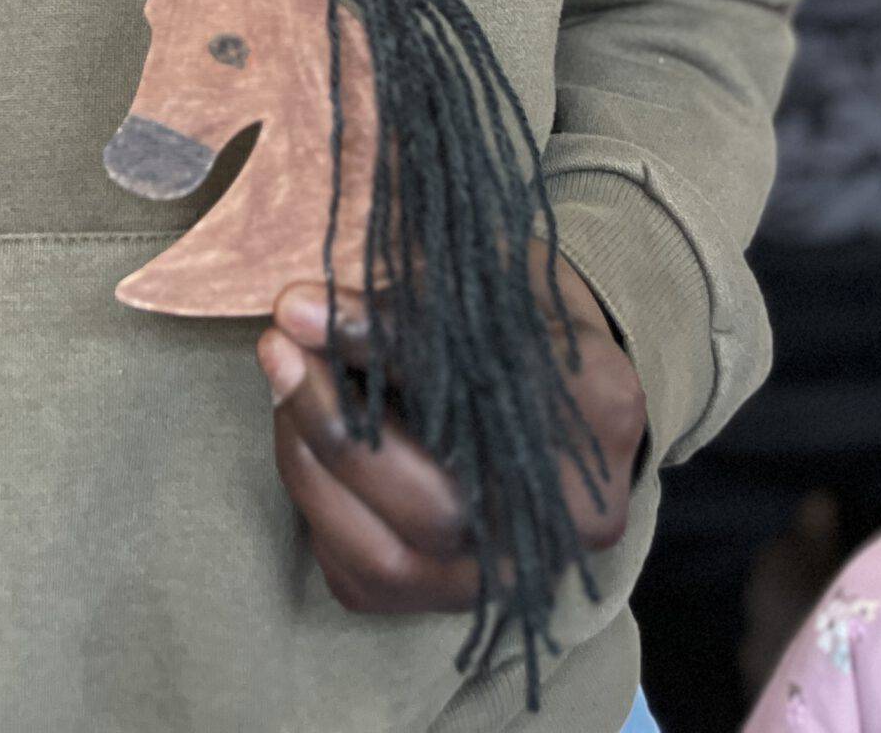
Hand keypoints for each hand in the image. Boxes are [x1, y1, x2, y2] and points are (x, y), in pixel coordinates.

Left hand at [255, 240, 646, 613]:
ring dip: (310, 466)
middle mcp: (575, 520)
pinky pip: (362, 577)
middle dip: (332, 425)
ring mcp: (520, 575)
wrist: (564, 385)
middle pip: (437, 507)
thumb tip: (298, 309)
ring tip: (281, 385)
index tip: (297, 306)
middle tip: (276, 347)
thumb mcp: (485, 277)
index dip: (377, 350)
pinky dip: (316, 508)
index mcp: (605, 409)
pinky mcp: (457, 602)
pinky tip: (302, 442)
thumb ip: (409, 302)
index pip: (477, 387)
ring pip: (389, 559)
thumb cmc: (520, 311)